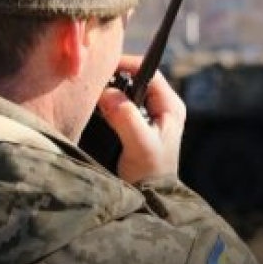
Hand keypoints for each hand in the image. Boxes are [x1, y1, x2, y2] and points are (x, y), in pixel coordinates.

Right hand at [95, 54, 185, 184]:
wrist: (149, 198)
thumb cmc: (150, 173)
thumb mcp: (140, 145)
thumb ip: (126, 117)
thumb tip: (108, 93)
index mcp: (170, 106)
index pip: (149, 71)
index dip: (127, 64)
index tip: (104, 66)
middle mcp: (162, 107)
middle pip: (136, 79)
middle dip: (115, 78)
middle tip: (93, 81)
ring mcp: (148, 116)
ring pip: (126, 92)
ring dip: (109, 92)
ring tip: (92, 95)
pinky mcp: (135, 125)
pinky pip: (119, 106)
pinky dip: (107, 105)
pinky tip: (95, 109)